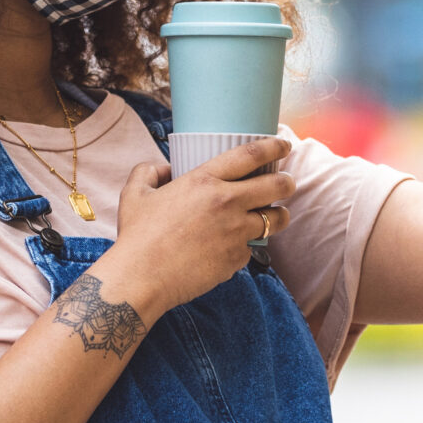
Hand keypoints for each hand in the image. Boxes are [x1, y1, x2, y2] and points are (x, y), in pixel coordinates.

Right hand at [97, 137, 295, 313]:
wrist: (141, 278)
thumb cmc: (136, 235)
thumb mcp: (134, 194)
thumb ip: (149, 172)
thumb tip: (163, 169)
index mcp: (204, 180)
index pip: (250, 155)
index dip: (273, 146)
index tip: (283, 144)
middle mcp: (226, 203)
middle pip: (276, 185)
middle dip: (287, 181)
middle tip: (286, 182)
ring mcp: (235, 232)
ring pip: (275, 219)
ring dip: (279, 215)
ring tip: (275, 215)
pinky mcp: (236, 259)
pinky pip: (252, 248)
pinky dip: (248, 245)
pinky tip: (236, 245)